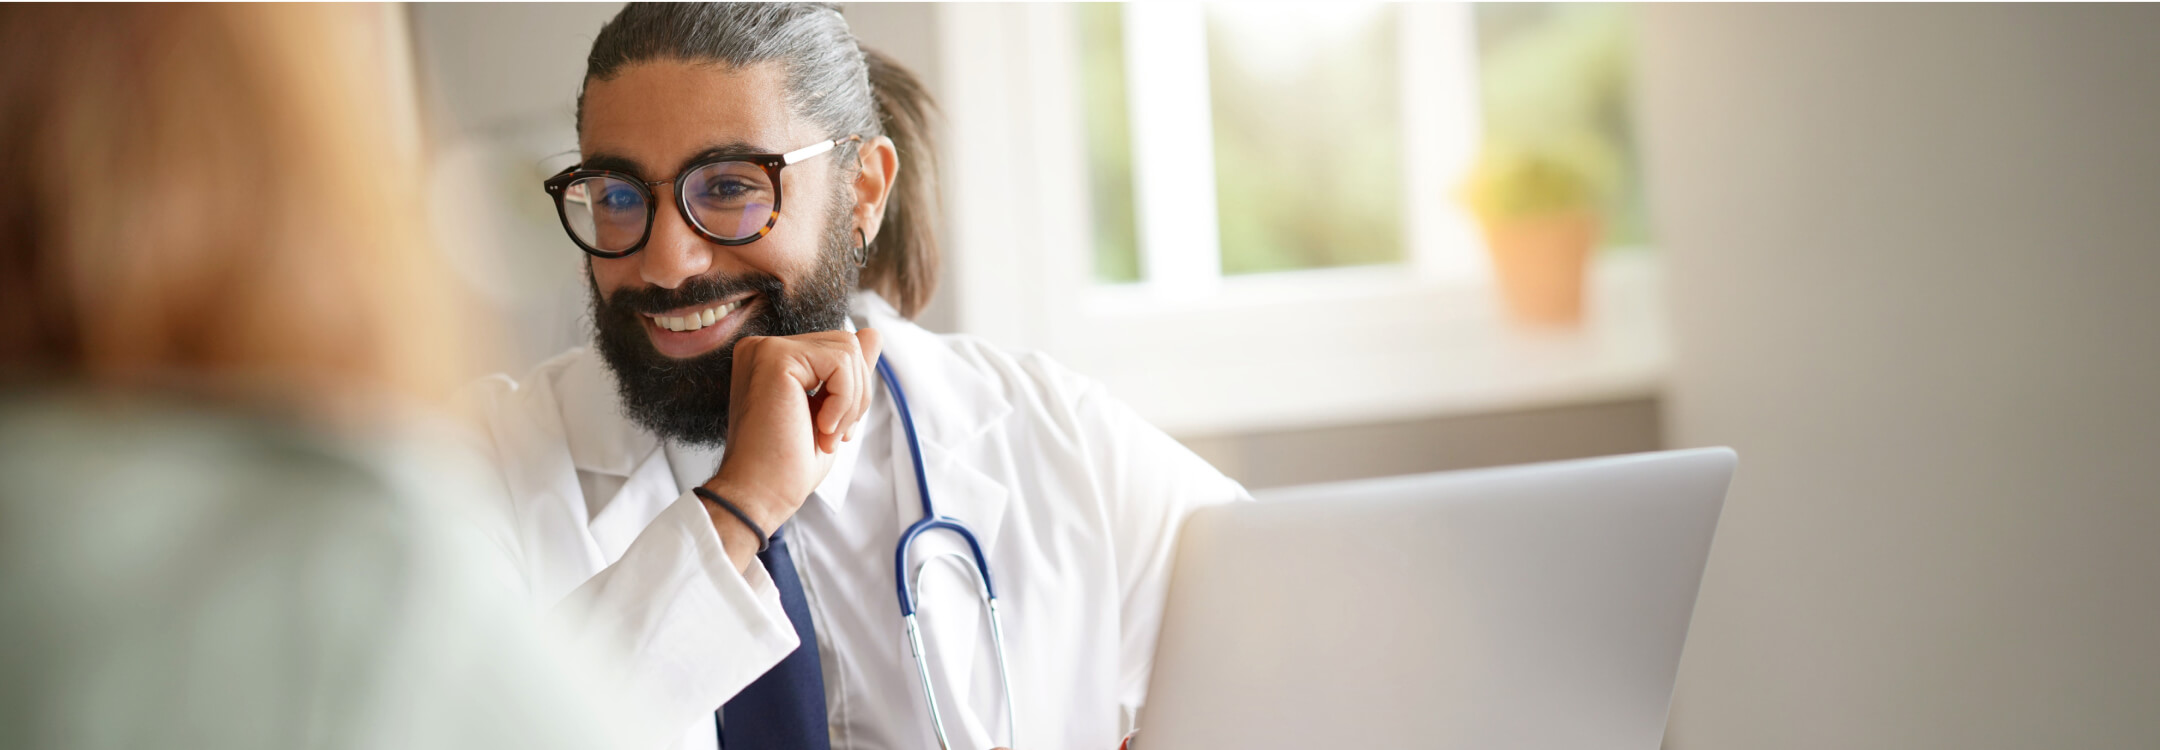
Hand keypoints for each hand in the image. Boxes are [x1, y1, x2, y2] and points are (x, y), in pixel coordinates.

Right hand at [701, 327, 881, 570]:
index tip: (828, 431)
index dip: (850, 393)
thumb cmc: (788, 465)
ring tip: (824, 434)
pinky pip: (841, 362)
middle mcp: (763, 347)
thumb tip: (873, 333)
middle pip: (847, 344)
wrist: (759, 495)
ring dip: (849, 402)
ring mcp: (766, 348)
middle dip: (855, 395)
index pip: (838, 350)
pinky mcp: (774, 356)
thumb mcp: (831, 412)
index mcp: (773, 359)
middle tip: (830, 435)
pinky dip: (844, 401)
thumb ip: (848, 372)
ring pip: (848, 350)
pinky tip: (819, 427)